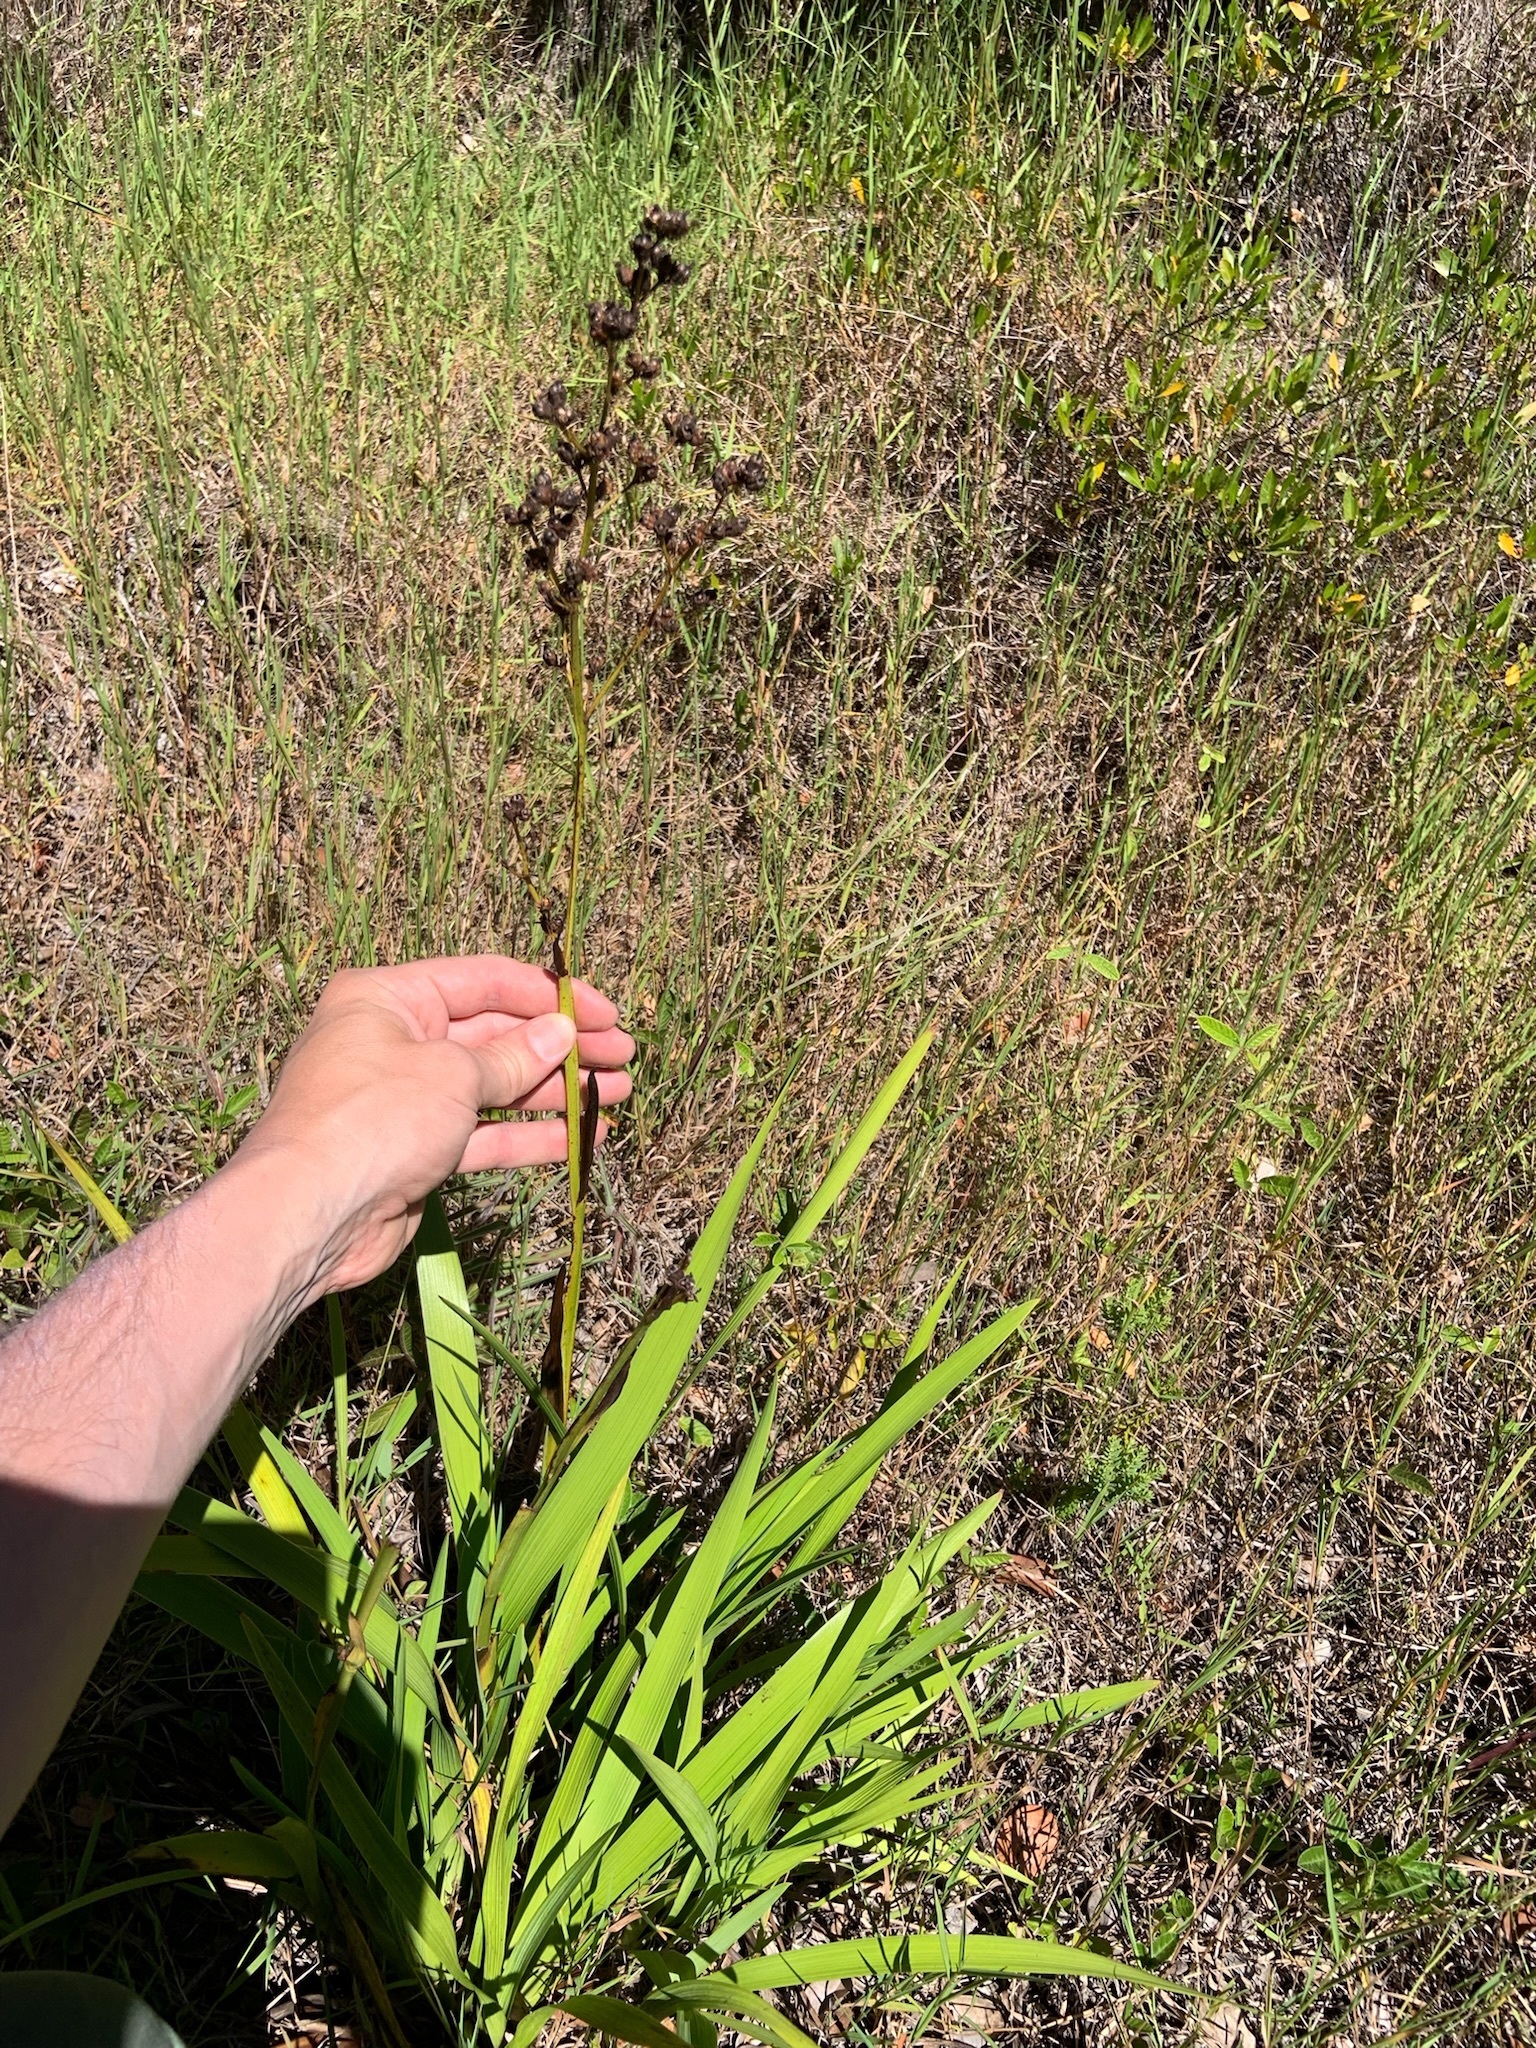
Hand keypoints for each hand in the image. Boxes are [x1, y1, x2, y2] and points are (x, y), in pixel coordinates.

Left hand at [233, 956, 633, 1298]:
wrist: (308, 1215)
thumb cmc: (371, 1120)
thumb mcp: (451, 1074)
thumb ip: (511, 1056)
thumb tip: (558, 1035)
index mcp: (389, 998)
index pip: (484, 982)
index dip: (550, 996)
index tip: (605, 1012)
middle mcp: (395, 1041)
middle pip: (494, 1034)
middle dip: (560, 1046)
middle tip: (623, 1056)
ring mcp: (406, 1099)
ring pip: (494, 1087)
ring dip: (555, 1092)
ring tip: (617, 1094)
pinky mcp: (416, 1151)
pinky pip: (483, 1134)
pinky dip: (529, 1136)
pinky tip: (580, 1137)